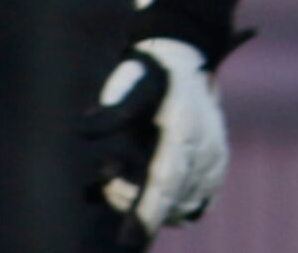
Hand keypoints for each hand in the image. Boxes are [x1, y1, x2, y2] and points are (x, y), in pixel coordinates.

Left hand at [79, 38, 227, 247]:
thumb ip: (111, 111)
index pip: (166, 181)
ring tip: (124, 169)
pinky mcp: (217, 171)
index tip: (128, 239)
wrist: (187, 62)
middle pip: (168, 200)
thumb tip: (81, 129)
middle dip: (128, 196)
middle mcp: (206, 149)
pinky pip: (194, 207)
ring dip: (147, 202)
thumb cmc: (151, 74)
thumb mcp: (130, 85)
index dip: (147, 212)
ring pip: (180, 208)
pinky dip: (170, 205)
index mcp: (184, 129)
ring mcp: (215, 162)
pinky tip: (148, 183)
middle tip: (106, 165)